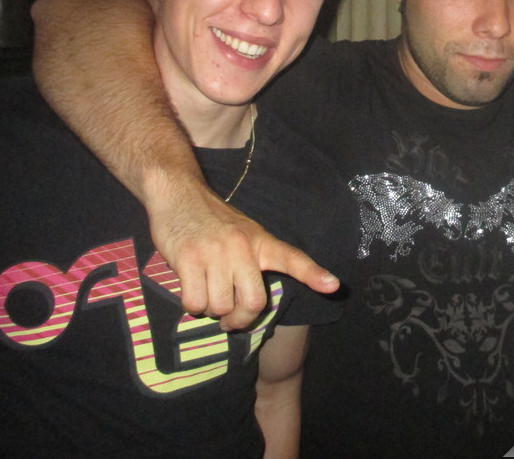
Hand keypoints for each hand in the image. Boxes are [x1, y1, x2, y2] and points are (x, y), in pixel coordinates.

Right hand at [147, 182, 339, 329]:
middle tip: (230, 320)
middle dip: (239, 320)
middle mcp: (242, 247)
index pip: (292, 259)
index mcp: (261, 241)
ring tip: (206, 294)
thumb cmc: (212, 220)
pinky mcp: (188, 259)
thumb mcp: (244, 233)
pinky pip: (195, 302)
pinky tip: (191, 290)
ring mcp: (215, 253)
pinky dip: (193, 305)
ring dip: (211, 310)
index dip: (313, 274)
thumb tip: (253, 304)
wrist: (179, 193)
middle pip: (253, 303)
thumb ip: (254, 262)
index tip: (333, 286)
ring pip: (220, 307)